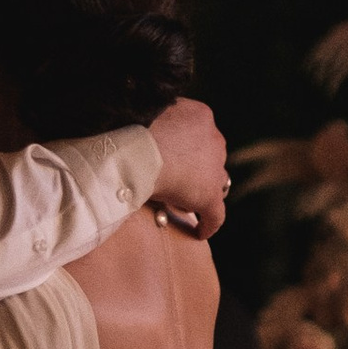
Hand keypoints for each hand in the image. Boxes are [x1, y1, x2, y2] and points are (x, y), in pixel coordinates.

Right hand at [145, 97, 228, 238]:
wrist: (136, 149)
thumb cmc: (131, 128)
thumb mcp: (146, 117)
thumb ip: (154, 125)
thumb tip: (142, 136)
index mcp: (200, 116)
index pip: (201, 135)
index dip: (189, 148)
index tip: (174, 156)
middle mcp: (214, 139)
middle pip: (211, 157)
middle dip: (198, 168)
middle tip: (177, 179)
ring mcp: (215, 168)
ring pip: (216, 182)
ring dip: (202, 190)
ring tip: (184, 202)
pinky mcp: (209, 197)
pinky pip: (215, 215)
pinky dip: (208, 223)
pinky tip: (199, 232)